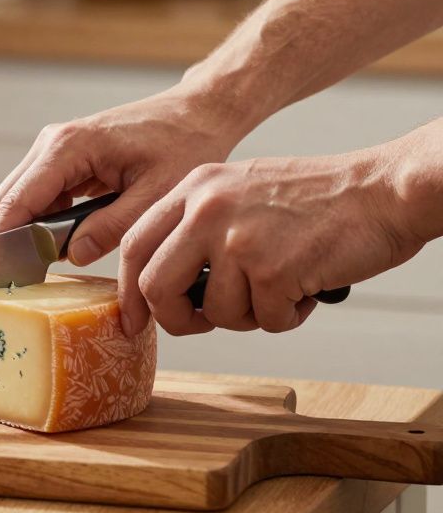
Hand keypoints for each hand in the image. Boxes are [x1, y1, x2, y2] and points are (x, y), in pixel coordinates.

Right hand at [0, 81, 255, 265]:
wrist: (197, 113)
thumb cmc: (184, 145)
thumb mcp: (156, 194)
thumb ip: (112, 227)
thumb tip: (71, 253)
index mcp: (69, 147)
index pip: (17, 201)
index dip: (6, 242)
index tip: (7, 277)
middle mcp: (52, 143)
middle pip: (6, 201)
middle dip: (17, 238)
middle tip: (45, 273)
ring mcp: (54, 148)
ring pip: (19, 199)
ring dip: (33, 229)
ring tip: (68, 253)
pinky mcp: (62, 158)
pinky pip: (38, 195)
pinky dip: (48, 218)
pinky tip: (79, 232)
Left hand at [119, 148, 427, 336]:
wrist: (383, 190)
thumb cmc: (319, 199)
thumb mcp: (240, 192)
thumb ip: (198, 227)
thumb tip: (163, 283)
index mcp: (194, 188)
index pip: (134, 245)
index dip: (129, 290)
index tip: (133, 318)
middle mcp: (207, 209)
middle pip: (155, 286)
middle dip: (175, 319)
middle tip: (200, 324)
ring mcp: (237, 238)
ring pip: (214, 312)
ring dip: (248, 316)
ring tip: (280, 288)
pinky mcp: (272, 268)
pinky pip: (264, 320)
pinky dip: (287, 317)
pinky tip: (306, 288)